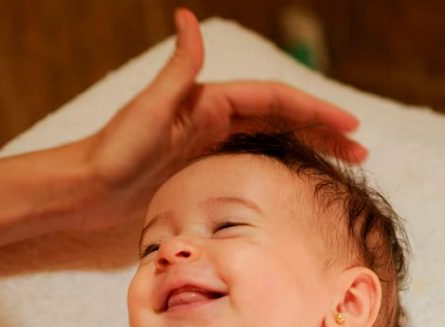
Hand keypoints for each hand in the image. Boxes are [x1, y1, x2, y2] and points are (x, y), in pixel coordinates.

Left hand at [77, 8, 366, 229]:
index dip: (316, 110)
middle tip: (361, 152)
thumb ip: (178, 67)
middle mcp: (213, 118)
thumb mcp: (149, 108)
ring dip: (307, 150)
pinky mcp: (200, 171)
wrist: (83, 191)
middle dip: (323, 131)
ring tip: (342, 167)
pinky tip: (296, 182)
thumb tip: (188, 17)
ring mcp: (208, 145)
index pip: (275, 100)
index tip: (351, 126)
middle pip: (282, 120)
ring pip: (272, 142)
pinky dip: (280, 168)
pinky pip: (252, 164)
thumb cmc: (113, 151)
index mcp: (209, 101)